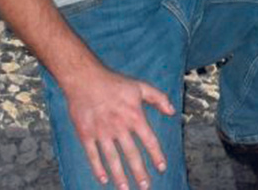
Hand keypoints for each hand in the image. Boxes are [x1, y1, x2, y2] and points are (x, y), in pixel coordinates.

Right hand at [62, 66, 175, 189]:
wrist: (84, 79)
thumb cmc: (114, 82)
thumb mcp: (140, 86)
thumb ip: (158, 98)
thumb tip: (172, 111)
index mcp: (134, 116)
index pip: (149, 141)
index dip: (156, 156)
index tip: (162, 168)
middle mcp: (119, 127)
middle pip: (132, 155)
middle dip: (139, 173)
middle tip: (145, 186)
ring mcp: (101, 132)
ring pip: (112, 159)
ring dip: (120, 176)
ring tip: (125, 189)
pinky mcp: (86, 134)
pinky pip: (92, 155)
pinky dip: (98, 168)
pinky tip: (103, 180)